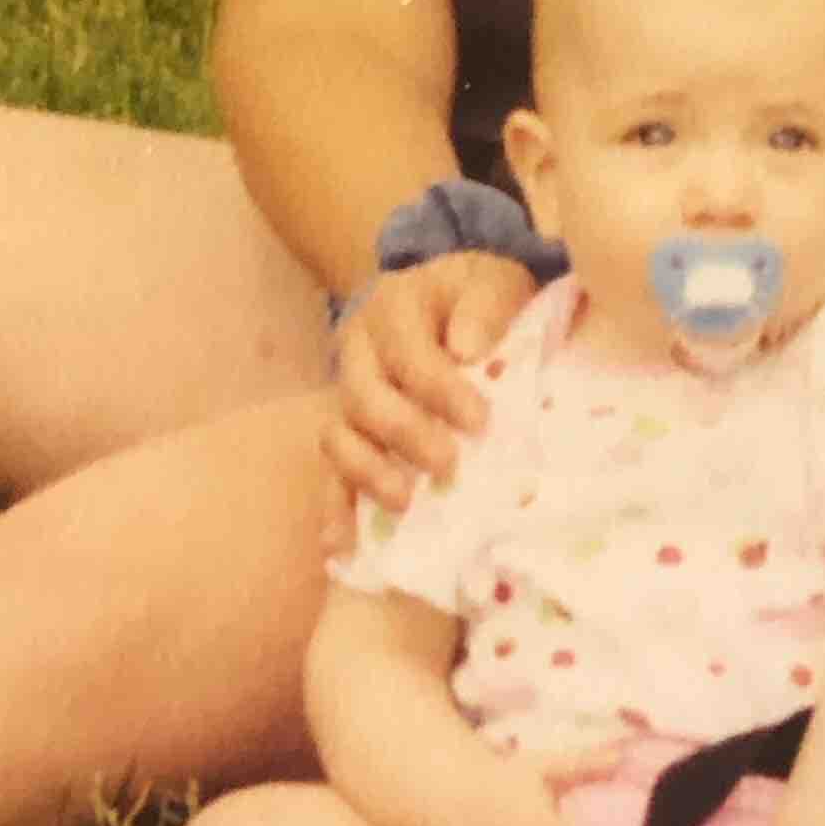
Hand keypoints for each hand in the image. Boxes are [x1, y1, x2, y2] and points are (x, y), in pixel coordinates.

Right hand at [322, 249, 538, 534]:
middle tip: (448, 464)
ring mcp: (346, 392)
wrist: (448, 298)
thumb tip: (468, 349)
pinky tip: (341, 545)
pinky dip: (335, 508)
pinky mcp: (348, 431)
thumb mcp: (492, 280)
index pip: (409, 354)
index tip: (480, 421)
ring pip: (338, 436)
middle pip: (365, 398)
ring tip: (404, 501)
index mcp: (393, 308)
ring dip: (368, 473)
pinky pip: (331, 470)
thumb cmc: (476, 296)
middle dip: (405, 435)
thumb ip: (486, 305)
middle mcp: (358, 351)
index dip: (440, 390)